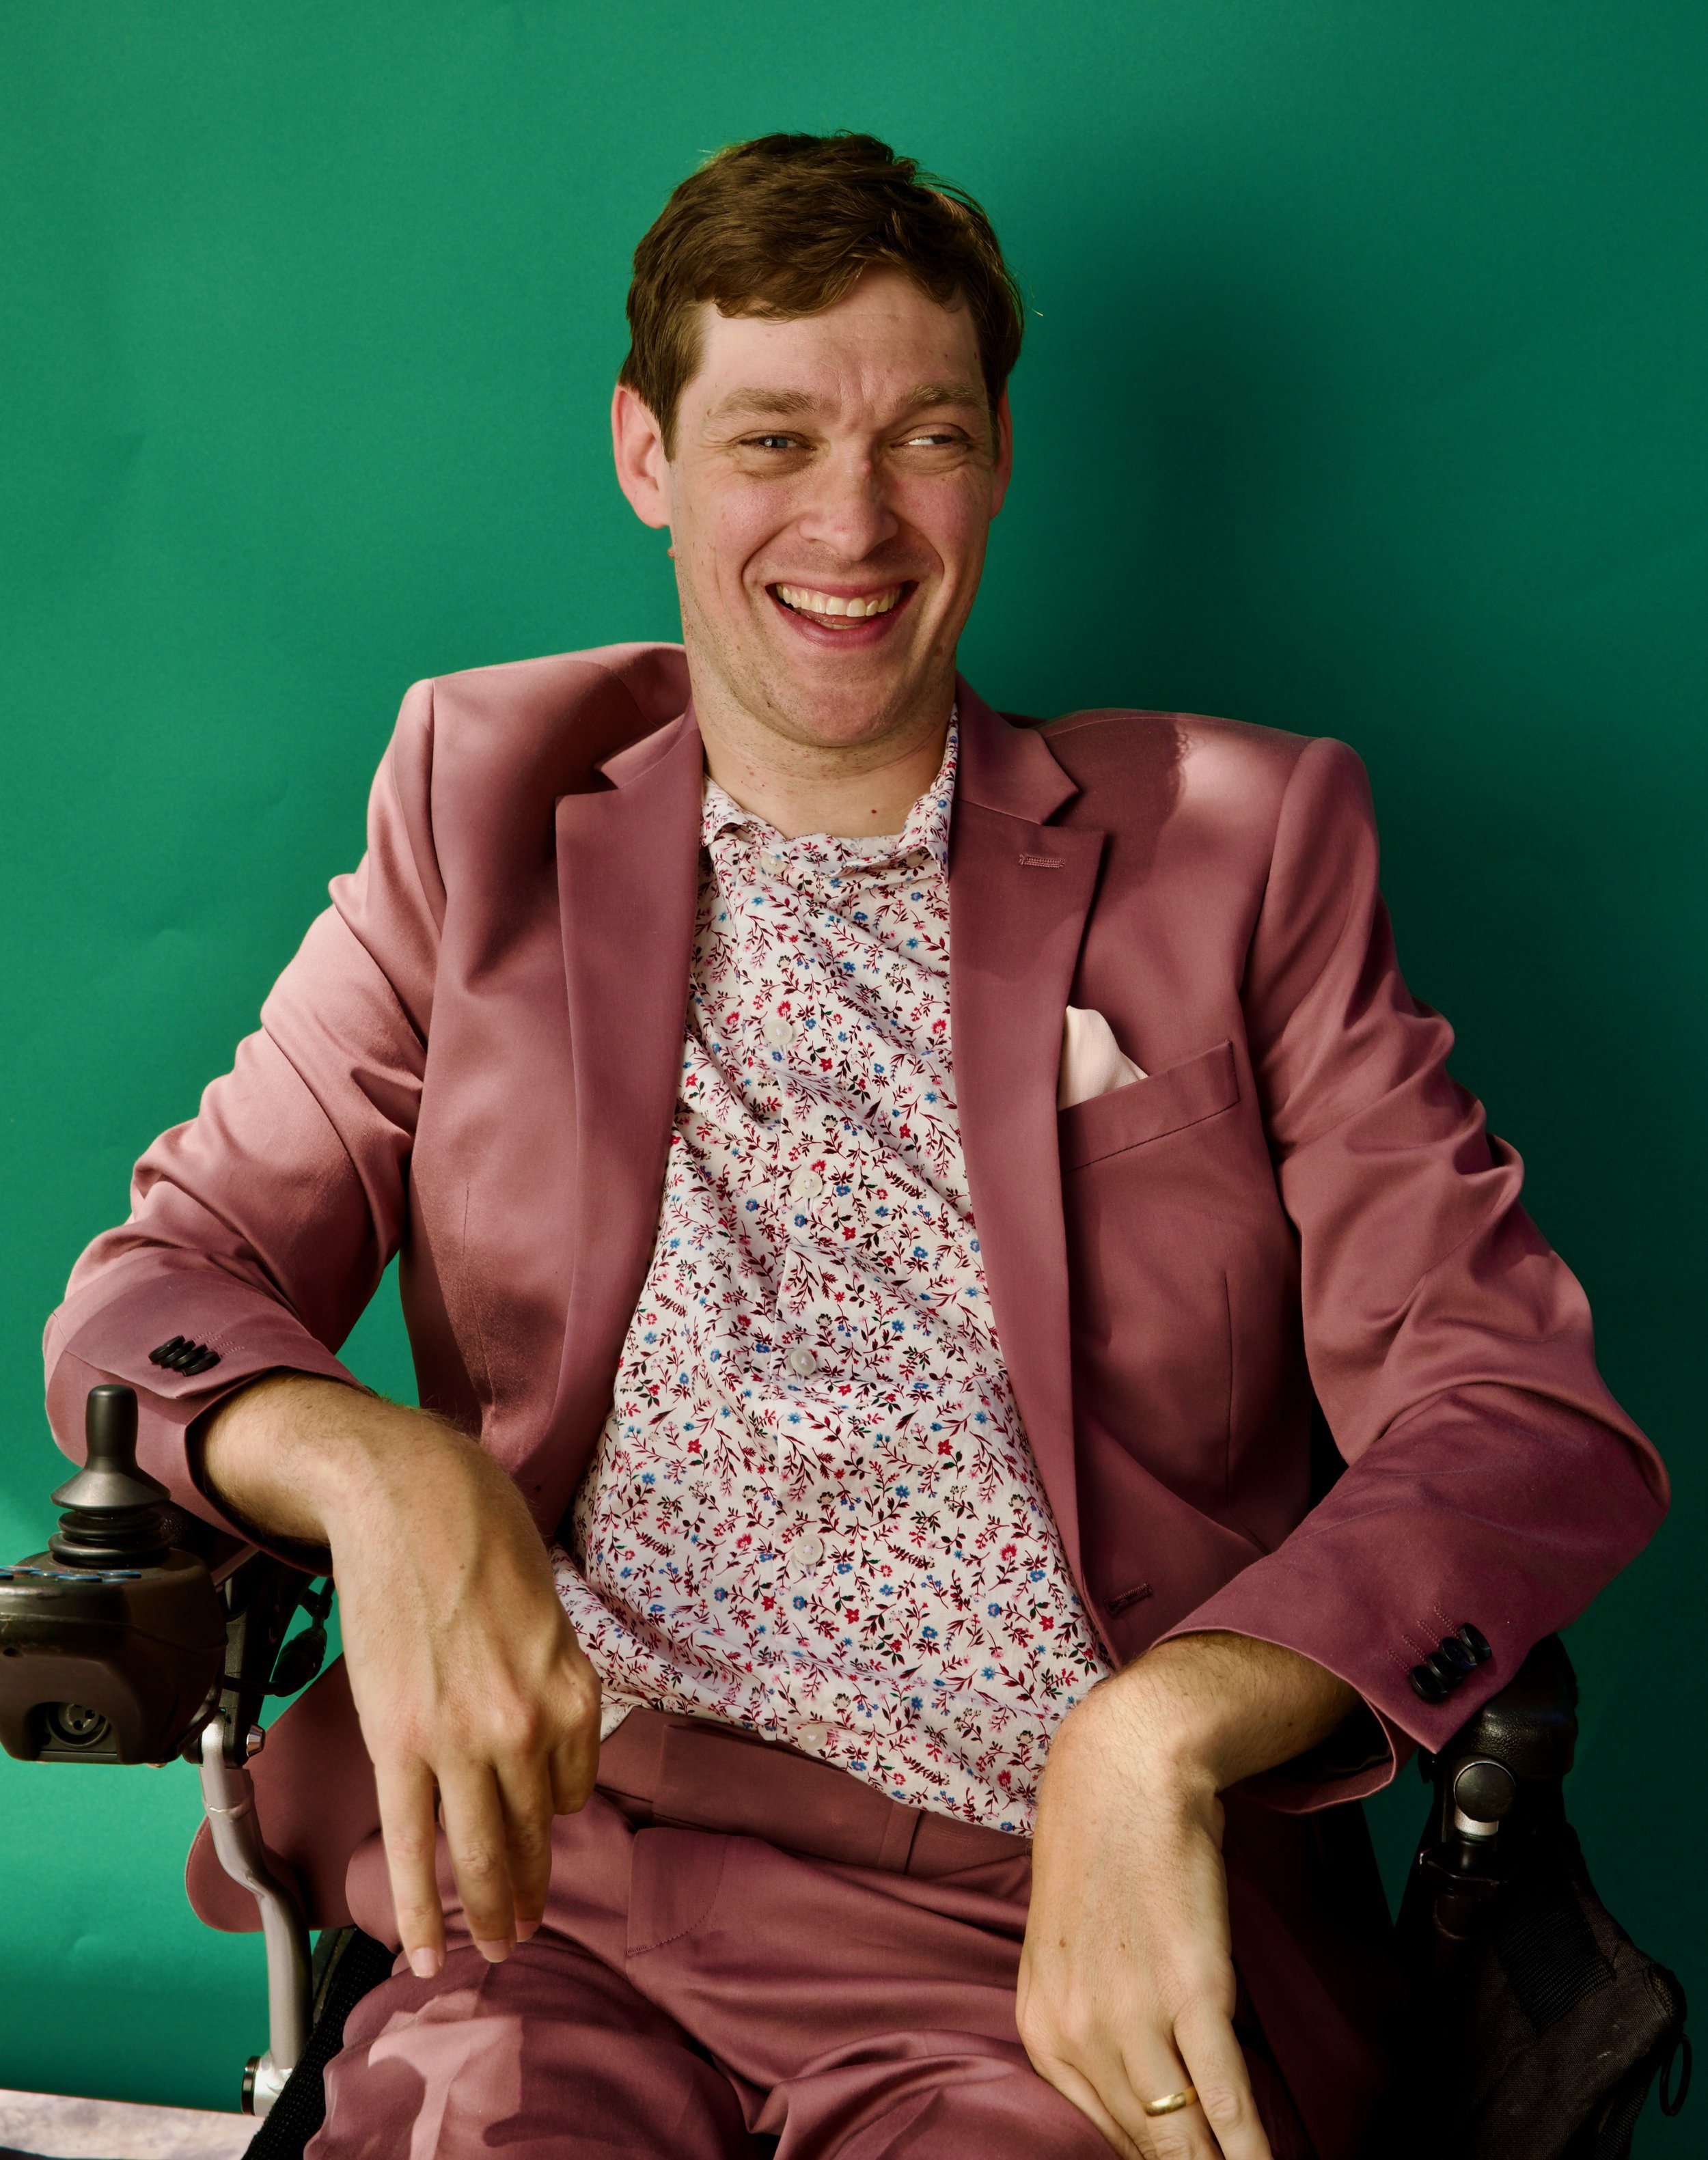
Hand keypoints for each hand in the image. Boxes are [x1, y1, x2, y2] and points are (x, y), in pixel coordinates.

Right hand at [200, 1375, 600, 1975]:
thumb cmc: (481, 1532)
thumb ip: (545, 1671)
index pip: (572, 1783)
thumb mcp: (545, 1604)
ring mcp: (463, 1741)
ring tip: (493, 1946)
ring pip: (479, 1850)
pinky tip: (425, 1949)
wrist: (408, 1496)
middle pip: (531, 1831)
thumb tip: (537, 1724)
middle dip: (530, 1889)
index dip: (551, 1806)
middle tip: (527, 1931)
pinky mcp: (402, 1744)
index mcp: (573, 1687)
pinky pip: (413, 1843)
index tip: (537, 1824)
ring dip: (488, 1909)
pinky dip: (419, 1906)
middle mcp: (528, 1725)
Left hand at [1018, 1634, 1355, 2157]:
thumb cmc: (1106, 1858)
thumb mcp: (1072, 1955)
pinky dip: (1252, 2147)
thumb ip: (1095, 2027)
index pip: (1107, 2136)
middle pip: (1146, 2148)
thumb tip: (1145, 2098)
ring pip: (1185, 2140)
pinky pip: (1226, 2099)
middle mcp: (1078, 2035)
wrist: (1123, 1774)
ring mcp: (1133, 2018)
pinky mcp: (1191, 1993)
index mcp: (1044, 2031)